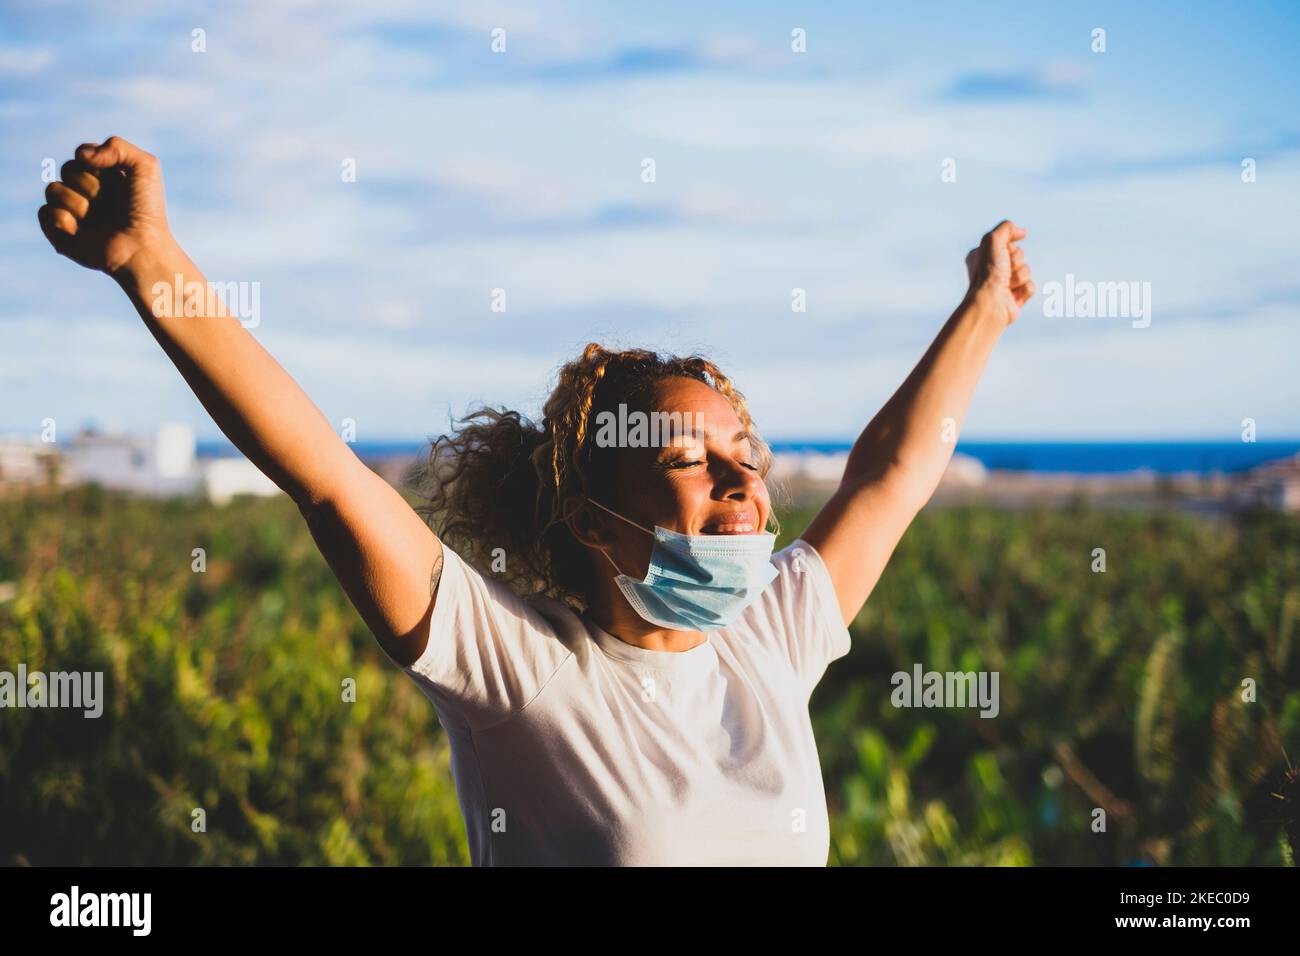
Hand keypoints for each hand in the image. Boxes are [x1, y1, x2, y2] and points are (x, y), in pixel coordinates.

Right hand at [37, 136, 172, 277]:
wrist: (141, 248)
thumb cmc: (146, 210)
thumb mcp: (145, 167)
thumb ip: (117, 146)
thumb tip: (80, 156)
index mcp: (103, 176)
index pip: (82, 155)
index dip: (97, 165)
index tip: (119, 181)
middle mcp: (86, 192)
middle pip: (67, 169)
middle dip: (90, 185)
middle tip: (112, 204)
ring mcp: (72, 211)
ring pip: (53, 189)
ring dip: (78, 204)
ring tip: (100, 221)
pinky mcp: (60, 232)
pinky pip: (44, 213)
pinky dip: (62, 220)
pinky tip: (81, 231)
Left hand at [964, 220, 1033, 325]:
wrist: (990, 304)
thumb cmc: (988, 273)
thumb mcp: (992, 240)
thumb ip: (1006, 228)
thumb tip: (1022, 232)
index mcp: (982, 255)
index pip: (1007, 241)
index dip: (1009, 246)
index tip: (1002, 252)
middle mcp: (991, 269)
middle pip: (1019, 254)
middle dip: (1016, 260)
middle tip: (1004, 270)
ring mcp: (1003, 284)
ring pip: (1026, 270)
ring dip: (1020, 276)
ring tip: (1006, 285)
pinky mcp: (1014, 298)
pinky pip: (1030, 286)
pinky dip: (1024, 290)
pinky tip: (1012, 296)